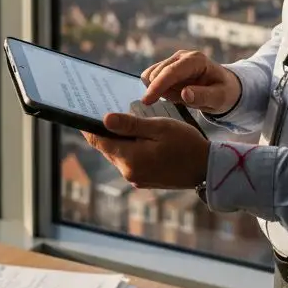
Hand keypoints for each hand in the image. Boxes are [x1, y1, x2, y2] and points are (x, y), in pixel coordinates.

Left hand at [82, 113, 208, 189]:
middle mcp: (129, 172)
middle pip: (106, 147)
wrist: (207, 169)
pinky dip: (127, 147)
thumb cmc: (186, 144)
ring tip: (118, 119)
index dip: (87, 125)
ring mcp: (136, 178)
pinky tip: (135, 135)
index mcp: (130, 158)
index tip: (80, 110)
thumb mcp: (159, 128)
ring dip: (116, 138)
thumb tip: (104, 119)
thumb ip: (130, 125)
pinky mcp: (144, 179)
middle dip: (102, 130)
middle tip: (99, 108)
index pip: (98, 140)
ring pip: (117, 154)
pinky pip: (128, 160)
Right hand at [140, 50, 239, 114]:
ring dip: (161, 91)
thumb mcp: (220, 98)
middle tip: (181, 103)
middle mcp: (182, 56)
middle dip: (161, 92)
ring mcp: (173, 60)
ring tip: (180, 98)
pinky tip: (174, 94)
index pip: (171, 72)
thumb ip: (203, 96)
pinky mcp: (166, 66)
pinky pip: (152, 79)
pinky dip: (159, 90)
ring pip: (151, 76)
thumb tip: (185, 94)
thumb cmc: (224, 92)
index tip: (146, 101)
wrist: (224, 87)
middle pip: (156, 73)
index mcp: (196, 60)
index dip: (157, 86)